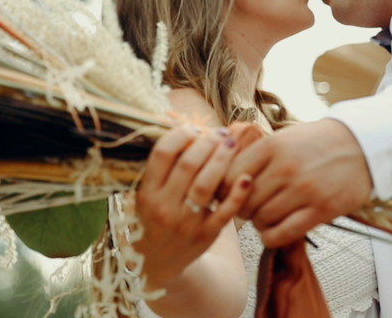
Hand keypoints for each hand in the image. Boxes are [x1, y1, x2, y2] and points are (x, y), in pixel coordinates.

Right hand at [134, 125, 252, 290]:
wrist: (157, 262)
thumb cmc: (154, 219)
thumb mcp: (145, 194)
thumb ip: (161, 167)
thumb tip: (186, 128)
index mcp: (146, 193)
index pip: (163, 154)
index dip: (181, 135)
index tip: (193, 129)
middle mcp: (164, 208)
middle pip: (188, 165)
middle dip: (207, 143)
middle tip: (219, 133)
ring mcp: (186, 223)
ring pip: (206, 185)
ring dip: (222, 160)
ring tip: (231, 144)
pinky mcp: (206, 235)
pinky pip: (225, 212)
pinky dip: (237, 194)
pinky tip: (246, 177)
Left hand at [224, 119, 372, 247]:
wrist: (361, 144)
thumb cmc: (318, 142)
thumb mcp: (283, 137)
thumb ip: (255, 155)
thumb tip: (222, 174)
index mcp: (272, 146)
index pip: (230, 175)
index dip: (225, 189)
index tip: (229, 193)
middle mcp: (285, 168)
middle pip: (244, 201)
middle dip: (242, 208)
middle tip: (250, 207)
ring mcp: (304, 190)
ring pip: (261, 219)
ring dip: (259, 222)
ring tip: (266, 216)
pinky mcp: (321, 210)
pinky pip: (282, 234)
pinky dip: (271, 237)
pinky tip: (275, 230)